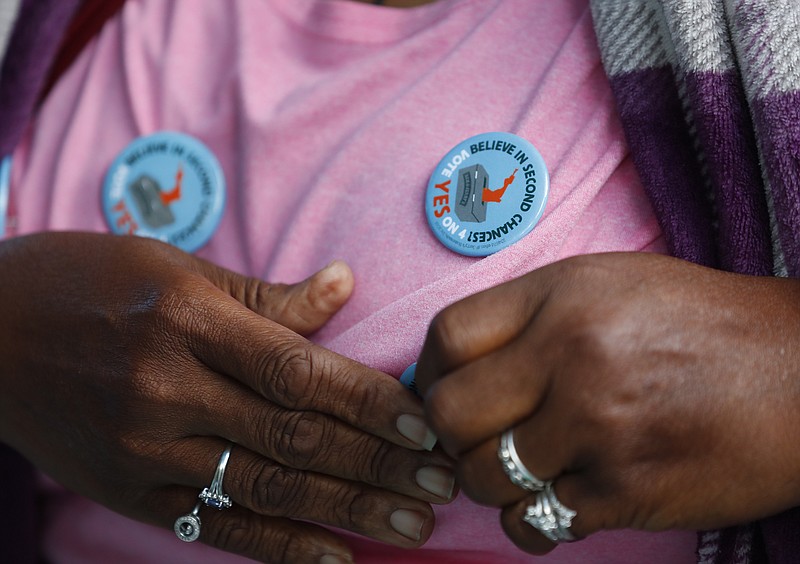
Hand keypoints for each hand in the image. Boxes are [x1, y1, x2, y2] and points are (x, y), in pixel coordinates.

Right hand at [0, 232, 453, 562]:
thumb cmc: (90, 282)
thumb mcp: (177, 268)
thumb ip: (266, 295)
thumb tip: (345, 285)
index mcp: (188, 322)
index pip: (299, 371)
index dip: (370, 401)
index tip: (427, 422)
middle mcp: (168, 391)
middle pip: (295, 437)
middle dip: (378, 463)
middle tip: (444, 482)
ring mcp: (146, 450)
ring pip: (267, 488)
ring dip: (348, 510)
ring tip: (413, 524)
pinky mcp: (129, 492)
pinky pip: (215, 528)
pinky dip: (280, 549)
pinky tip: (335, 560)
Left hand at [415, 252, 799, 553]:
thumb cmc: (699, 323)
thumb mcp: (607, 283)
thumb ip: (527, 314)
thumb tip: (455, 363)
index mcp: (561, 297)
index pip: (446, 338)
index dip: (427, 372)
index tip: (437, 390)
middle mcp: (570, 357)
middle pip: (449, 414)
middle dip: (448, 434)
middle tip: (473, 436)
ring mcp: (597, 428)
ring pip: (484, 477)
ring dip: (488, 481)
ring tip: (520, 467)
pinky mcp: (625, 491)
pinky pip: (534, 523)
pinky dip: (529, 519)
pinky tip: (551, 499)